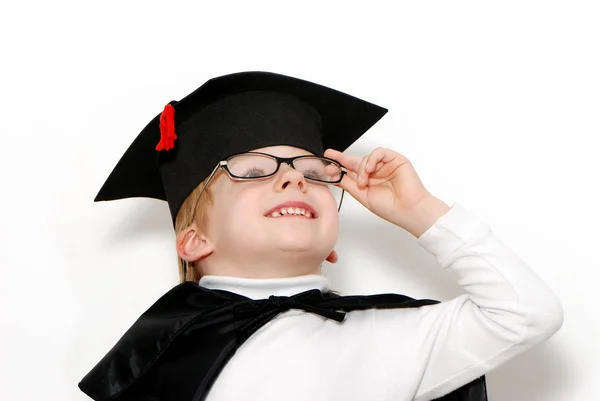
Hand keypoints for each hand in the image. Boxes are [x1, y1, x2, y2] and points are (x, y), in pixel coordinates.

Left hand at [324, 147, 439, 232]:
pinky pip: (379, 152)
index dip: (338, 165)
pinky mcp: (396, 159)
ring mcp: (385, 165)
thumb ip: (348, 184)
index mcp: (368, 181)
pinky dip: (372, 160)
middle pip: (356, 161)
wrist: (408, 210)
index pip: (350, 170)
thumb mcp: (362, 195)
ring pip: (366, 158)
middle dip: (342, 159)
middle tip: (331, 157)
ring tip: (363, 182)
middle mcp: (376, 172)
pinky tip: (370, 170)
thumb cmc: (390, 207)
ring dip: (361, 168)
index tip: (326, 162)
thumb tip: (334, 176)